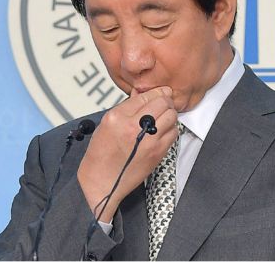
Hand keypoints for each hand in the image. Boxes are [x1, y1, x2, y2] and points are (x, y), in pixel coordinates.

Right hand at [77, 86, 178, 221]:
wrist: (102, 182)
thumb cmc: (101, 155)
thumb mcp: (106, 124)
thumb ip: (126, 108)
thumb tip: (141, 93)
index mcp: (117, 117)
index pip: (145, 96)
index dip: (157, 92)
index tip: (162, 92)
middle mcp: (133, 126)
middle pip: (162, 103)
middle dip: (165, 101)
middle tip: (164, 104)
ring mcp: (148, 140)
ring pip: (171, 116)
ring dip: (170, 114)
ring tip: (163, 118)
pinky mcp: (158, 152)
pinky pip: (173, 133)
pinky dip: (171, 129)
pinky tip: (163, 131)